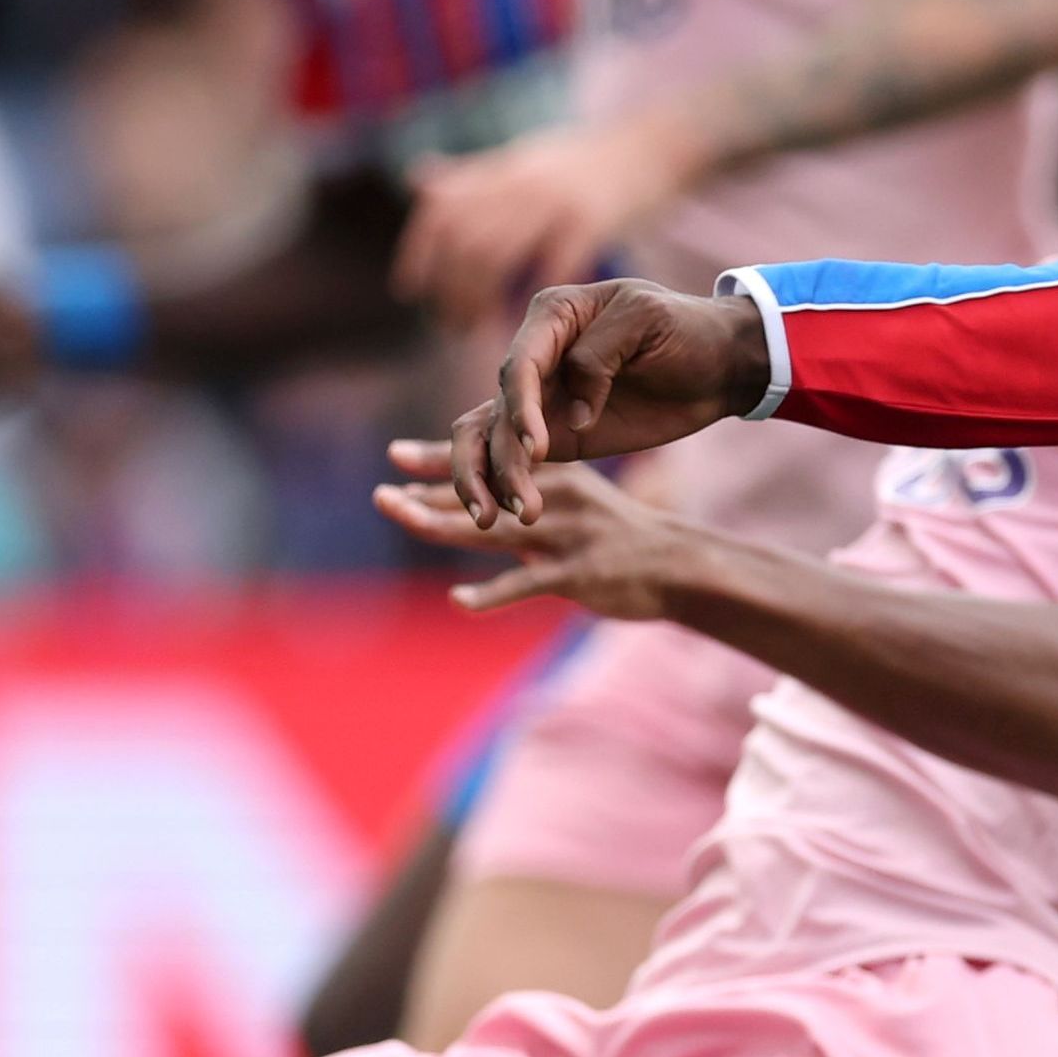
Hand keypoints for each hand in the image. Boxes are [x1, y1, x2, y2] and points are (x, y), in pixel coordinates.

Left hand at [375, 442, 718, 617]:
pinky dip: (490, 595)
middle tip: (380, 497)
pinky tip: (459, 601)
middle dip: (426, 497)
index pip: (486, 465)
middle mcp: (553, 497)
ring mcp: (564, 536)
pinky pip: (524, 585)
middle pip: (478, 496)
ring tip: (405, 522)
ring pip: (491, 531)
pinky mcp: (576, 574)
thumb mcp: (577, 504)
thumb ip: (526, 502)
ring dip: (442, 528)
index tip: (396, 455)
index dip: (439, 461)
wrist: (677, 566)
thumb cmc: (617, 538)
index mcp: (552, 475)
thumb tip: (476, 507)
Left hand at [393, 116, 685, 311]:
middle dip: (448, 288)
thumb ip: (473, 175)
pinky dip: (531, 298)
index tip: (410, 291)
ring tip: (474, 329)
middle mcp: (520, 181)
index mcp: (502, 170)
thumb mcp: (524, 156)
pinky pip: (548, 266)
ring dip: (475, 298)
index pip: (440, 209)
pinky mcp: (591, 219)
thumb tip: (417, 180)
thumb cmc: (588, 161)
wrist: (655, 145)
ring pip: (492, 254)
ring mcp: (554, 199)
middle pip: (461, 239)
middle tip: (449, 323)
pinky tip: (527, 321)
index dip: (418, 252)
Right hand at [434, 276, 770, 523]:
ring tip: (515, 517)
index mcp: (553, 315)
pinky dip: (505, 483)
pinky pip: (514, 456)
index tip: (538, 451)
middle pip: (497, 407)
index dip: (522, 408)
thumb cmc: (686, 328)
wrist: (720, 364)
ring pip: (491, 437)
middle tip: (519, 503)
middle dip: (499, 457)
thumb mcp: (648, 320)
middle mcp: (537, 356)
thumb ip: (600, 357)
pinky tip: (513, 512)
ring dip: (493, 479)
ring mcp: (542, 398)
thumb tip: (574, 414)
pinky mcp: (557, 433)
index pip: (521, 365)